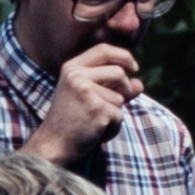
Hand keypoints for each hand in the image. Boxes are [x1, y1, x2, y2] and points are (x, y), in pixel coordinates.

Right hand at [25, 45, 142, 163]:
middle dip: (125, 88)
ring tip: (95, 123)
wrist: (54, 144)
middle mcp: (77, 75)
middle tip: (121, 102)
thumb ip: (114, 88)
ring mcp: (86, 91)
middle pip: (118, 72)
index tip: (134, 67)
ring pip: (120, 97)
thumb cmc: (71, 121)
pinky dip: (113, 128)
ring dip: (115, 114)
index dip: (123, 56)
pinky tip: (96, 132)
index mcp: (72, 68)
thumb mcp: (89, 97)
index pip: (104, 50)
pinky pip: (118, 116)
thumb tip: (140, 84)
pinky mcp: (96, 108)